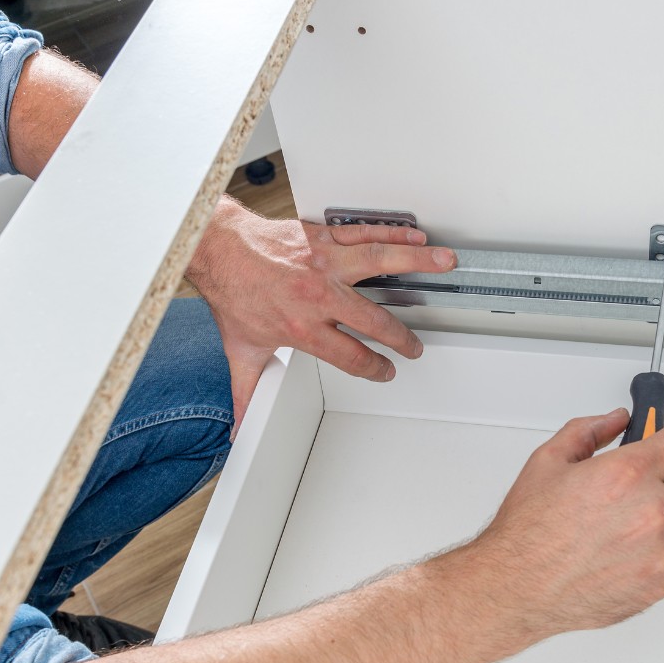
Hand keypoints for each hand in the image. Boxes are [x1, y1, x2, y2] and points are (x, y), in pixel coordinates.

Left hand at [186, 196, 457, 430]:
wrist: (217, 248)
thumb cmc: (231, 293)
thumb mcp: (240, 350)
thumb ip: (247, 392)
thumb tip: (240, 429)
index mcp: (302, 327)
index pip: (351, 355)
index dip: (374, 368)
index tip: (385, 370)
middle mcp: (318, 295)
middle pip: (374, 319)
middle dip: (400, 337)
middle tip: (413, 345)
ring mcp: (324, 262)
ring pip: (380, 262)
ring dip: (418, 261)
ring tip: (446, 262)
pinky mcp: (323, 237)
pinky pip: (365, 234)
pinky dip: (393, 233)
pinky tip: (415, 235)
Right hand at [457, 409, 663, 636]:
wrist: (516, 589)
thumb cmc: (527, 532)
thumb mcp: (547, 462)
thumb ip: (589, 431)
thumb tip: (617, 421)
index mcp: (628, 473)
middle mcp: (653, 511)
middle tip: (652, 485)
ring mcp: (661, 551)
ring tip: (619, 529)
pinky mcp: (661, 584)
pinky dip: (652, 555)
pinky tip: (616, 555)